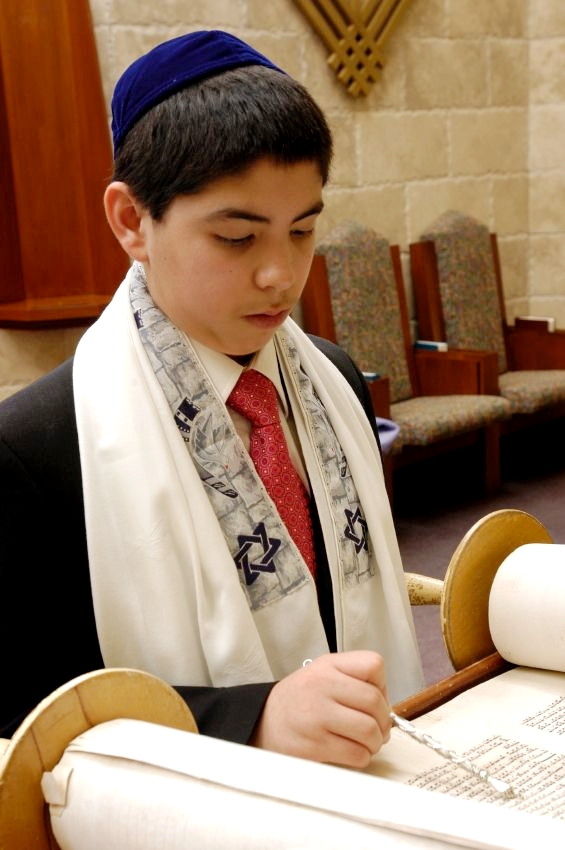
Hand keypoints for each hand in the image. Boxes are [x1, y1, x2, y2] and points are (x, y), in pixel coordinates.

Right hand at [250, 650, 391, 767]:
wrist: (263, 721)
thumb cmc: (300, 700)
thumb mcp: (323, 673)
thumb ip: (353, 680)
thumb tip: (387, 711)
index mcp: (328, 666)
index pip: (373, 665)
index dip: (382, 685)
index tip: (376, 699)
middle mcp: (322, 686)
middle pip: (375, 702)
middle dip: (383, 722)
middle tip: (377, 730)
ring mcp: (317, 715)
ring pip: (369, 731)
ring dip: (375, 742)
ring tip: (366, 743)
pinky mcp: (314, 744)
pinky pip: (355, 754)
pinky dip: (362, 757)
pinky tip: (352, 753)